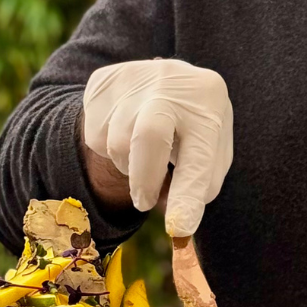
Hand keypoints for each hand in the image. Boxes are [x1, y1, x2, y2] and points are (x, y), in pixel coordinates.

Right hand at [81, 59, 232, 235]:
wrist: (168, 82)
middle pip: (147, 135)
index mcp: (209, 99)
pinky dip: (109, 148)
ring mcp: (134, 77)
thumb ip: (201, 182)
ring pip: (117, 144)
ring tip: (146, 154)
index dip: (188, 195)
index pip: (199, 154)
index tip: (179, 229)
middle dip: (145, 179)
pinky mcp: (102, 82)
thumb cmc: (194, 127)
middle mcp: (172, 81)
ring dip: (129, 166)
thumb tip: (178, 217)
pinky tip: (126, 133)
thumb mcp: (212, 147)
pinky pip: (95, 134)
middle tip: (145, 202)